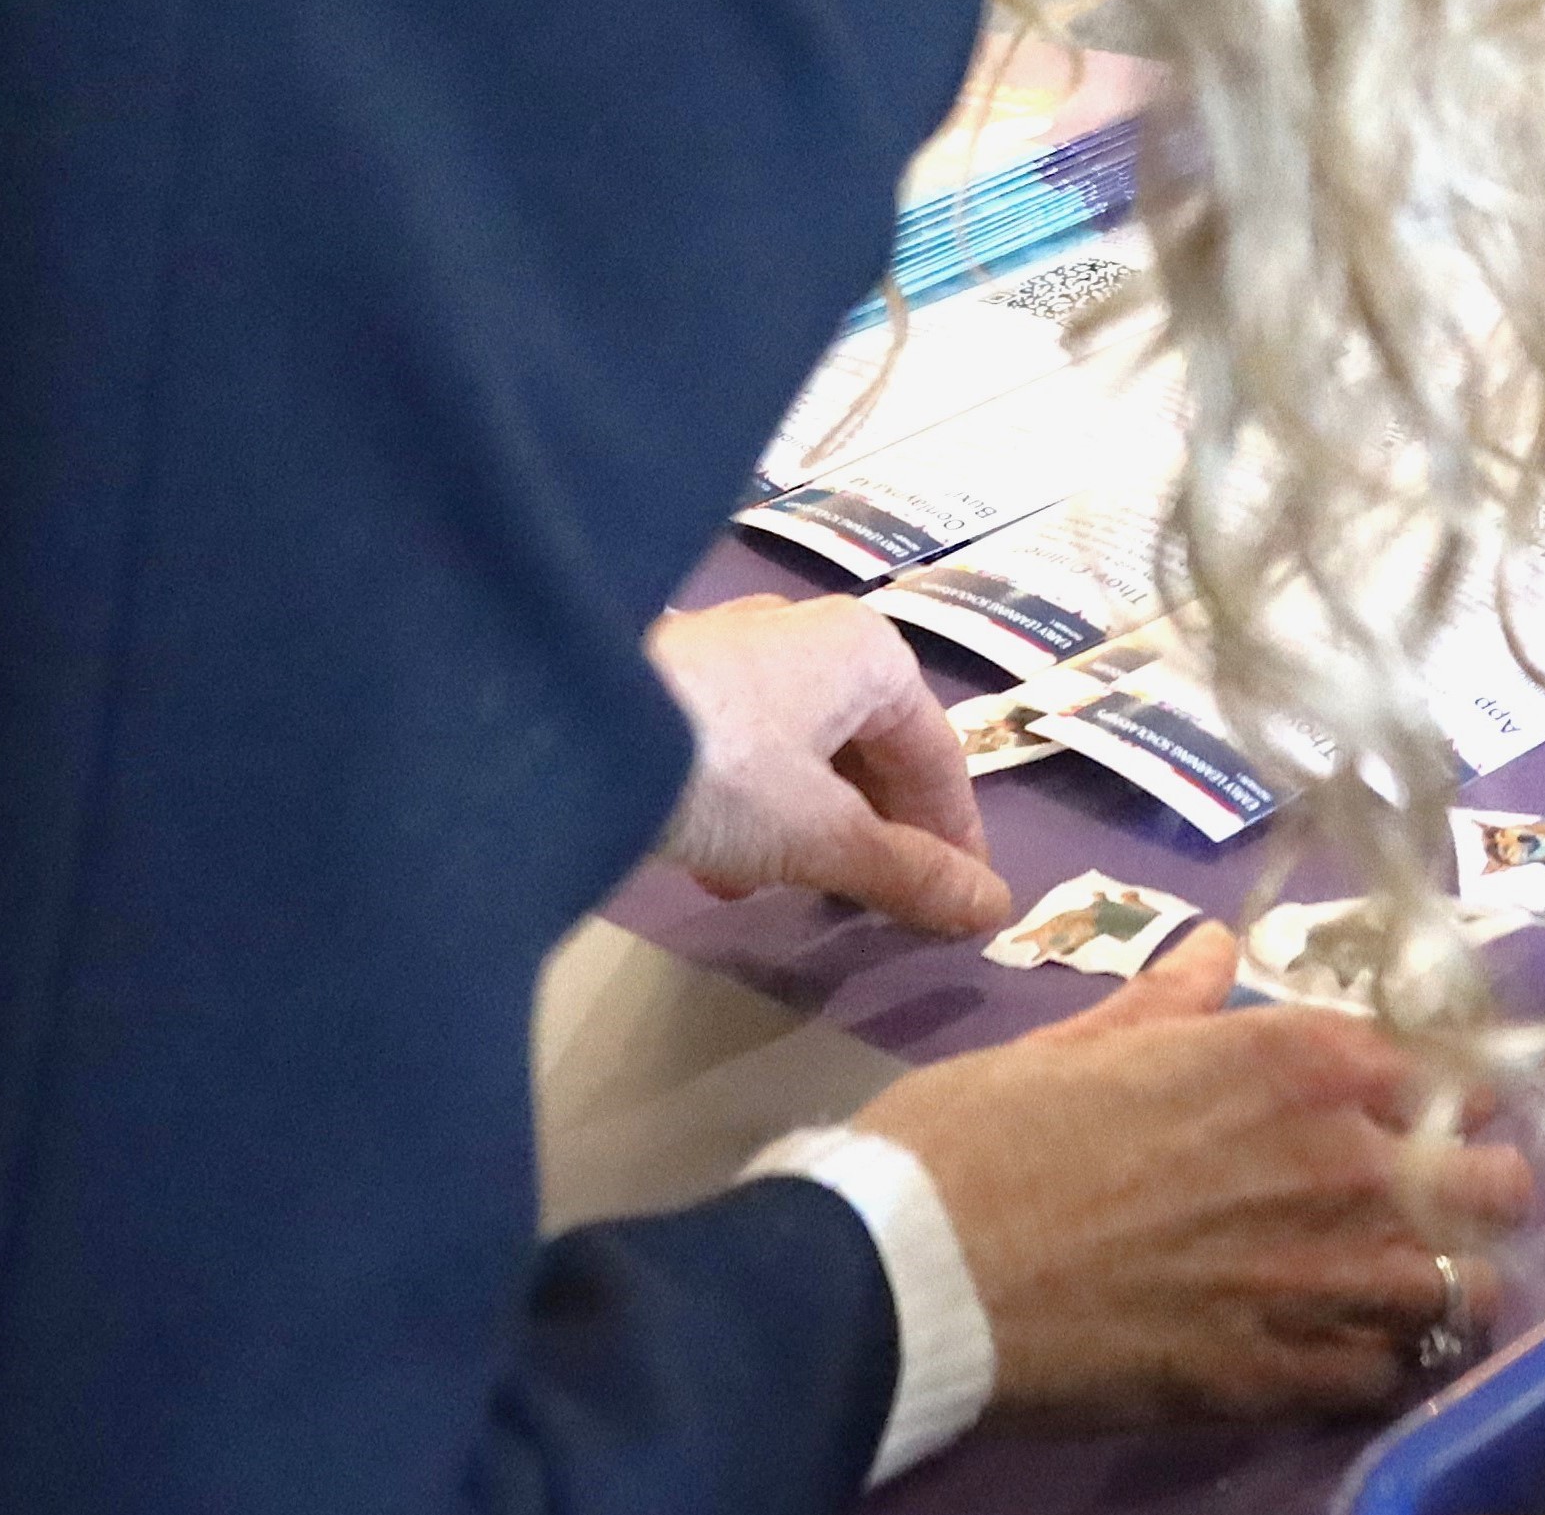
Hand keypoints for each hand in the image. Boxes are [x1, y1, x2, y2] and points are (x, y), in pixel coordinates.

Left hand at [647, 596, 1013, 938]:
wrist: (552, 726)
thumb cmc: (718, 767)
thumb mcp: (820, 836)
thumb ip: (906, 872)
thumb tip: (992, 910)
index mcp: (870, 654)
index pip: (938, 756)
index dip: (956, 837)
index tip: (961, 905)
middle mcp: (810, 634)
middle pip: (870, 748)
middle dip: (877, 831)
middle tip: (878, 903)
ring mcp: (736, 648)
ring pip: (803, 750)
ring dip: (812, 825)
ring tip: (793, 888)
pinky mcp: (672, 675)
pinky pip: (743, 746)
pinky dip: (752, 807)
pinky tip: (719, 864)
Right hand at [868, 929, 1534, 1429]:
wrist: (908, 1271)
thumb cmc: (983, 1136)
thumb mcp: (1083, 1040)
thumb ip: (1174, 1001)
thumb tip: (1215, 947)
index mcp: (1302, 1060)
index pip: (1450, 1064)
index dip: (1444, 1090)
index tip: (1425, 1109)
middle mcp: (1343, 1158)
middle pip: (1495, 1179)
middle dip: (1473, 1187)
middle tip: (1428, 1205)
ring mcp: (1320, 1275)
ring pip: (1465, 1289)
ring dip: (1444, 1285)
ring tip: (1406, 1290)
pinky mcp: (1277, 1376)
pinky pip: (1386, 1375)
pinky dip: (1382, 1365)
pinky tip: (1353, 1355)